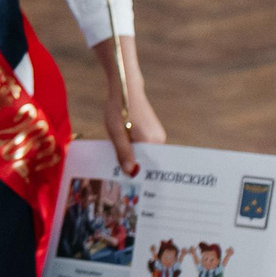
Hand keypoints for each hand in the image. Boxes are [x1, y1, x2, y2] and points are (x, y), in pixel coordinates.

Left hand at [94, 37, 162, 175]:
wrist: (125, 88)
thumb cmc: (118, 108)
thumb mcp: (116, 132)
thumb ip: (123, 152)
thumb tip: (131, 173)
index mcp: (153, 142)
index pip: (148, 166)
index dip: (138, 176)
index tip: (129, 188)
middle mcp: (159, 140)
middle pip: (146, 161)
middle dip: (134, 169)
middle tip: (119, 180)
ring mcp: (157, 136)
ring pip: (143, 154)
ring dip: (131, 159)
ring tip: (117, 168)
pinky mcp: (152, 132)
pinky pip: (142, 147)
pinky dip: (133, 151)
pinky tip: (121, 153)